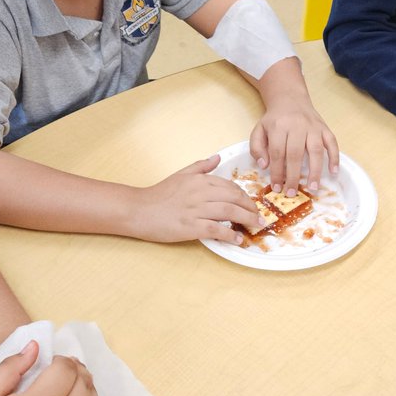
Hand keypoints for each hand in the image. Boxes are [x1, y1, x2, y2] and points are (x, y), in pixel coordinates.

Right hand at [137, 156, 259, 243]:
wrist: (138, 210)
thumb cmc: (159, 194)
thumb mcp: (181, 175)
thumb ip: (201, 166)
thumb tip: (218, 157)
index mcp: (199, 180)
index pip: (230, 186)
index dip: (244, 196)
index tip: (250, 204)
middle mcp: (200, 192)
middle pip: (234, 198)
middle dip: (250, 207)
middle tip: (258, 217)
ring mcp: (195, 209)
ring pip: (229, 211)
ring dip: (246, 219)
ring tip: (255, 226)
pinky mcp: (190, 226)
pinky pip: (216, 229)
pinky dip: (229, 234)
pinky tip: (237, 239)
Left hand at [251, 97, 339, 195]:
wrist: (290, 99)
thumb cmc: (274, 119)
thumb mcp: (259, 130)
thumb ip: (257, 148)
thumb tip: (264, 165)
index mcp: (279, 127)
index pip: (277, 153)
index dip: (277, 172)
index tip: (277, 187)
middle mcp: (297, 126)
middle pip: (296, 154)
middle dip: (294, 176)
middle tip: (292, 193)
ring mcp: (313, 127)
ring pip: (316, 150)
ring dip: (315, 171)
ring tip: (313, 188)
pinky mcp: (324, 128)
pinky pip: (332, 142)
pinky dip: (335, 157)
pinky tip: (334, 172)